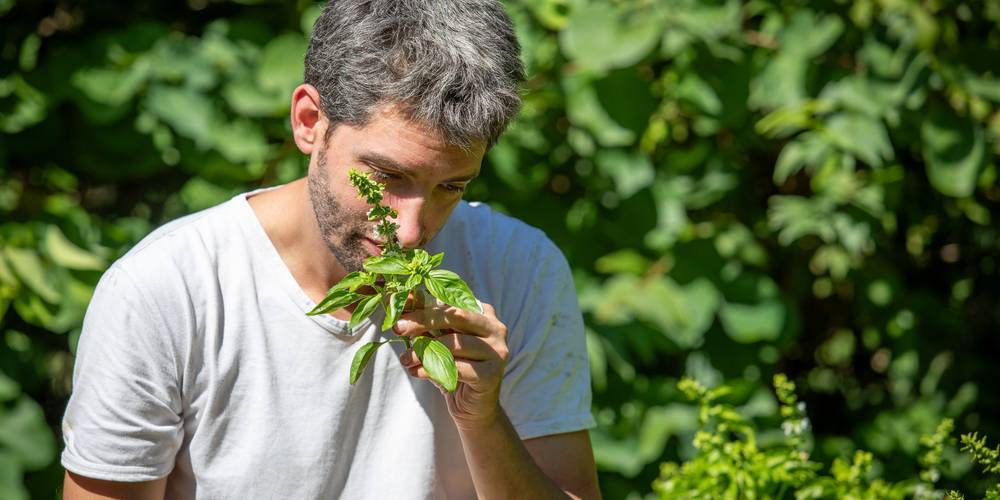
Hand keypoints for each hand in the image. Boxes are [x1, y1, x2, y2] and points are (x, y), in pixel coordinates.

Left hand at [394, 302, 508, 429]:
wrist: (473, 407)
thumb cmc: (454, 368)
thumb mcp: (437, 340)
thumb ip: (425, 319)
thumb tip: (404, 298)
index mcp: (484, 312)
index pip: (452, 302)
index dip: (424, 304)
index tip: (397, 309)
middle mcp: (495, 328)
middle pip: (456, 315)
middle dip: (423, 320)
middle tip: (398, 328)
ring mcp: (497, 351)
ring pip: (456, 343)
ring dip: (424, 350)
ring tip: (405, 359)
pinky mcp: (492, 374)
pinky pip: (458, 368)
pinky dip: (432, 369)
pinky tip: (417, 372)